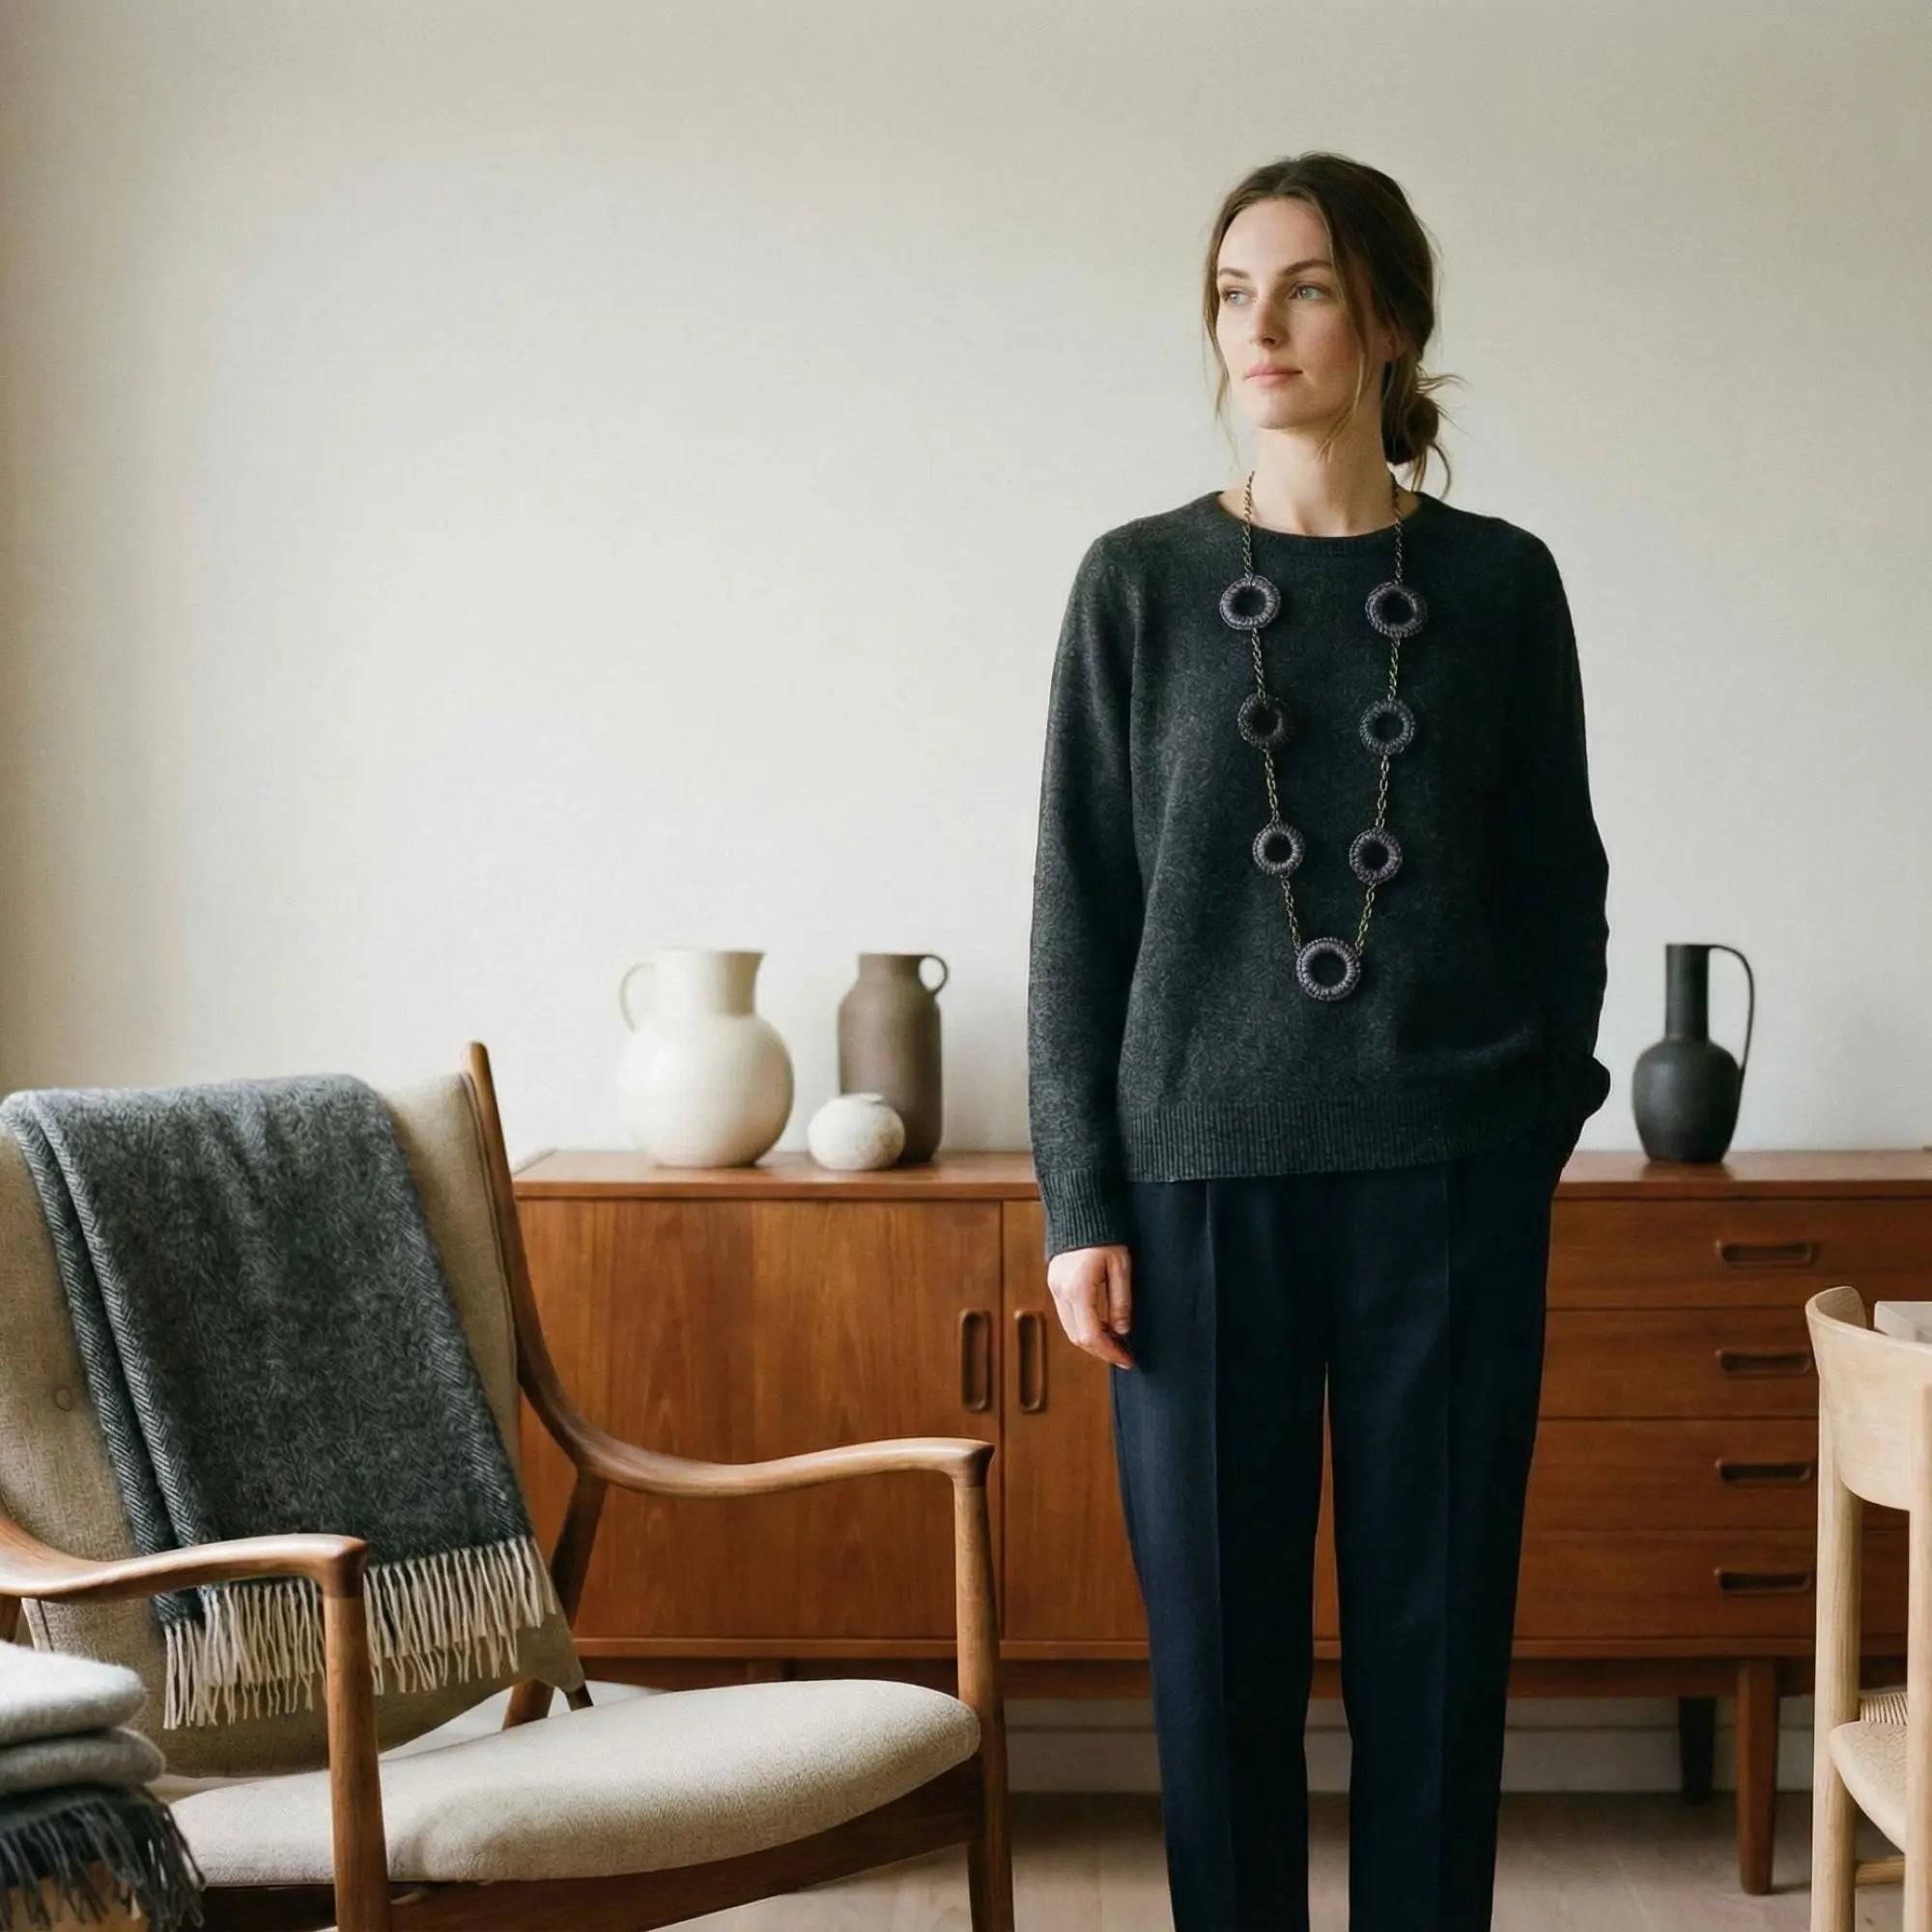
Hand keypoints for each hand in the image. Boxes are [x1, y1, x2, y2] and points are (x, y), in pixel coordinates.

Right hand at [1046, 1242, 1135, 1369]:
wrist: (1080, 1209)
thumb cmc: (1105, 1234)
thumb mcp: (1121, 1267)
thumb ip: (1121, 1301)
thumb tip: (1122, 1330)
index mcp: (1078, 1289)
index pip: (1091, 1335)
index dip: (1110, 1352)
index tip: (1127, 1360)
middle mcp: (1061, 1291)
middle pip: (1077, 1337)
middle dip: (1101, 1351)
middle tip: (1123, 1355)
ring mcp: (1055, 1287)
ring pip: (1070, 1328)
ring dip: (1092, 1340)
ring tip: (1115, 1341)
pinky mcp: (1055, 1283)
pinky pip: (1067, 1315)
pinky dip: (1083, 1326)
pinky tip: (1102, 1324)